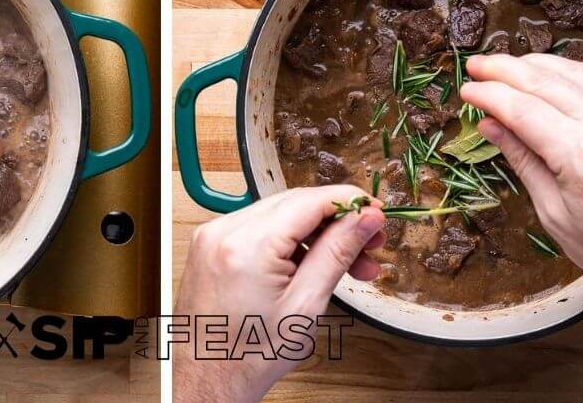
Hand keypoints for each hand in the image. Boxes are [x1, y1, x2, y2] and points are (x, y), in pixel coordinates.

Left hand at [174, 186, 384, 402]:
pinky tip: (314, 260)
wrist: (206, 381)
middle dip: (337, 219)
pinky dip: (290, 238)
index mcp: (248, 246)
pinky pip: (260, 225)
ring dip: (317, 231)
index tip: (376, 211)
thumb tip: (364, 219)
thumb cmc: (250, 356)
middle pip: (295, 203)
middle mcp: (225, 229)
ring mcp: (214, 233)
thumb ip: (336, 254)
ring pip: (279, 213)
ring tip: (350, 261)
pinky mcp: (212, 242)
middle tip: (371, 242)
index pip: (309, 201)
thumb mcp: (305, 307)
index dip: (349, 202)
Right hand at [462, 53, 582, 402]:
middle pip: (544, 80)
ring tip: (509, 64)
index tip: (467, 89)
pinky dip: (575, 71)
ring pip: (575, 71)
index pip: (521, 108)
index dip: (488, 94)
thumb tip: (490, 125)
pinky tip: (556, 72)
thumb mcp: (556, 214)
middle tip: (476, 64)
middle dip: (503, 68)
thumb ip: (522, 160)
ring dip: (537, 63)